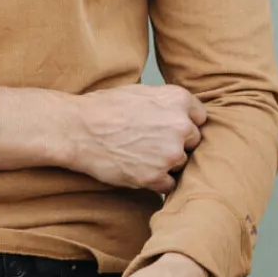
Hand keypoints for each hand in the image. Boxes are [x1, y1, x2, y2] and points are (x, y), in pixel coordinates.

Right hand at [63, 85, 206, 194]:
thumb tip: (181, 112)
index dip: (185, 123)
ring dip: (166, 163)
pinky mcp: (156, 177)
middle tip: (152, 143)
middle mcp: (180, 125)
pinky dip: (156, 181)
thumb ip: (166, 102)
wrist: (77, 129)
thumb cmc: (103, 108)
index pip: (200, 117)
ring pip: (181, 163)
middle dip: (177, 143)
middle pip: (194, 141)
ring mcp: (169, 153)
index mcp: (177, 100)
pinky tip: (138, 170)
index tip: (171, 128)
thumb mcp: (140, 92)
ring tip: (141, 156)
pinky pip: (169, 184)